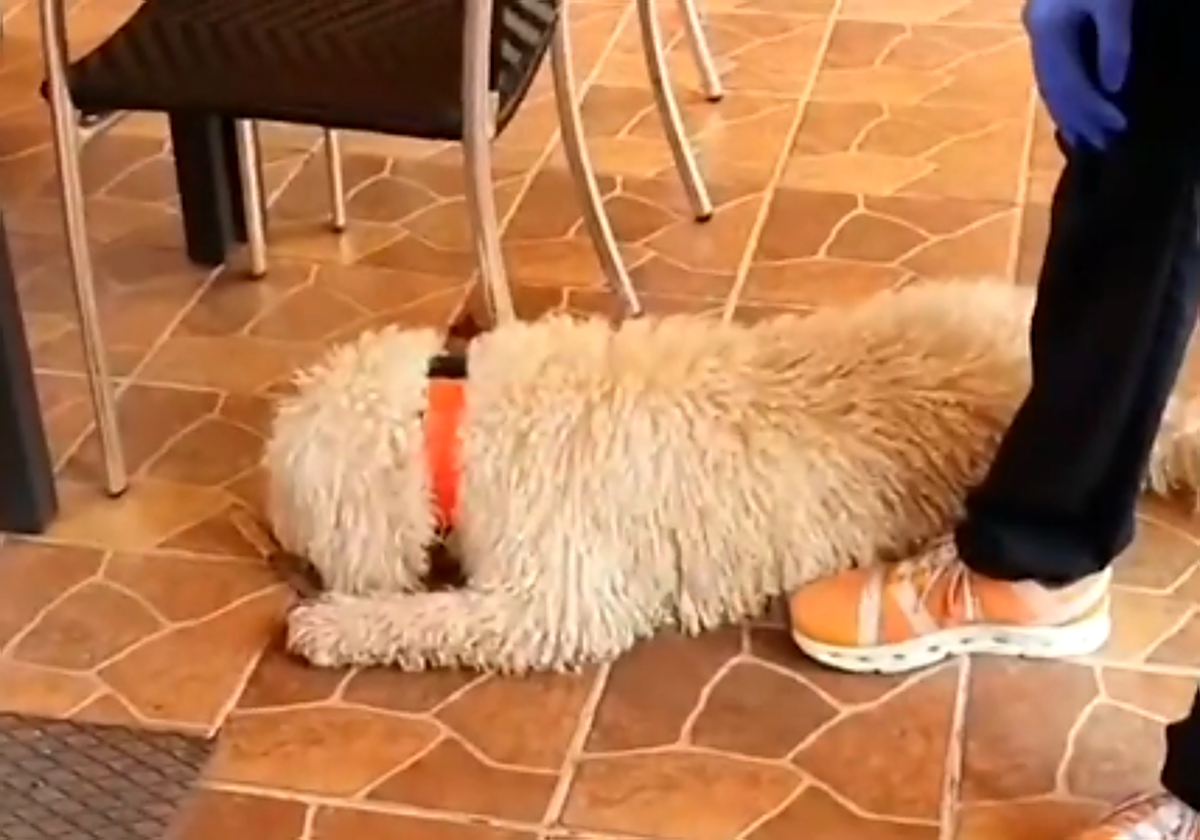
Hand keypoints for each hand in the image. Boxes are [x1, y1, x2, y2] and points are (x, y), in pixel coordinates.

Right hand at [1023, 0, 1133, 149]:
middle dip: (1077, 120)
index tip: (1117, 128)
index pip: (1069, 82)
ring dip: (1066, 114)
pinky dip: (1060, 96)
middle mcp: (1034, 37)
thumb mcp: (1111, 1)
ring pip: (1047, 84)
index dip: (1092, 109)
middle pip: (1054, 89)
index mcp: (1046, 31)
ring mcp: (1035, 32)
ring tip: (1083, 139)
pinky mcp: (1042, 26)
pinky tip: (1068, 110)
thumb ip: (1112, 41)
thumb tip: (1114, 88)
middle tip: (1100, 146)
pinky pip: (1048, 73)